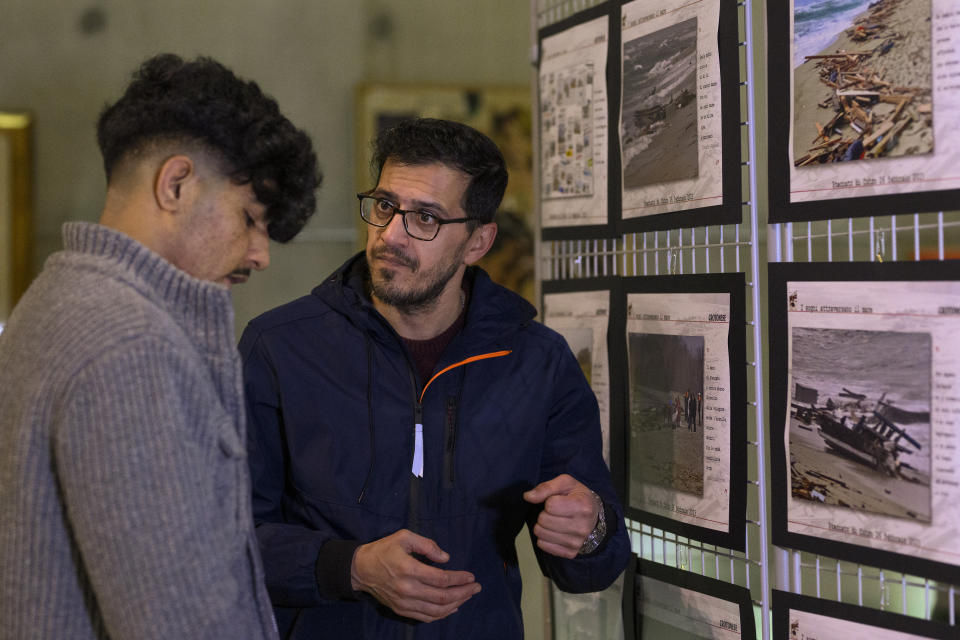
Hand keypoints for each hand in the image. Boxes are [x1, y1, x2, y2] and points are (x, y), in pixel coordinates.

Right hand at [350, 529, 480, 621]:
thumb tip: (446, 559)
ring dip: (456, 604)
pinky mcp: (401, 610)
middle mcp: (407, 589)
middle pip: (442, 597)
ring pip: (436, 610)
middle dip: (463, 592)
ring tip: (467, 596)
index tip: (471, 576)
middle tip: (476, 587)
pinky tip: (453, 607)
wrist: (360, 569)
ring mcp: (404, 603)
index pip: (441, 579)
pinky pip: (426, 617)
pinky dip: (442, 614)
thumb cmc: (384, 550)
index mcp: (409, 569)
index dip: (459, 579)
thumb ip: (427, 545)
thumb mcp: (404, 537)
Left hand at [523, 474, 600, 558]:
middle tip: (554, 512)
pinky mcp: (571, 553)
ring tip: (552, 521)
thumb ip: (546, 487)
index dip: (549, 501)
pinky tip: (553, 531)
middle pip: (543, 520)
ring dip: (542, 526)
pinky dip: (544, 537)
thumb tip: (527, 497)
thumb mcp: (565, 483)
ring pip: (541, 534)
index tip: (557, 501)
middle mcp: (582, 527)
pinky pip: (543, 545)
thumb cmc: (577, 496)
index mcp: (583, 506)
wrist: (594, 517)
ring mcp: (577, 542)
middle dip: (544, 514)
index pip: (550, 505)